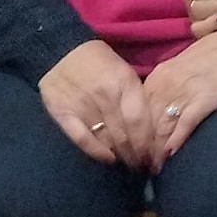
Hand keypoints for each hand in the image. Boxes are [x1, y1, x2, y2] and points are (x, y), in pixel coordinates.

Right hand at [39, 39, 155, 167]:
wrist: (60, 50)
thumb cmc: (99, 63)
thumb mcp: (125, 72)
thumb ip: (136, 97)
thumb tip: (153, 129)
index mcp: (124, 83)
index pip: (140, 122)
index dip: (149, 144)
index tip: (156, 157)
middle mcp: (105, 95)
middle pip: (126, 134)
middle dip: (138, 155)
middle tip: (144, 166)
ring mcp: (83, 105)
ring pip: (107, 139)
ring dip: (121, 156)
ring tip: (130, 165)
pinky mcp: (63, 112)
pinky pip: (82, 138)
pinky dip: (97, 152)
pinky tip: (108, 159)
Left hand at [140, 31, 216, 167]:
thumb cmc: (214, 54)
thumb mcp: (182, 67)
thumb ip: (168, 85)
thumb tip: (158, 107)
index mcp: (159, 76)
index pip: (139, 110)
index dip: (136, 132)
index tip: (135, 150)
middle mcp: (166, 85)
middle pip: (147, 121)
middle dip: (143, 146)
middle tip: (142, 165)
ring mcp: (184, 92)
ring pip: (162, 126)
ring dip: (157, 149)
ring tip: (155, 167)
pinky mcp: (204, 99)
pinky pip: (185, 123)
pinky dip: (176, 139)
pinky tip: (172, 154)